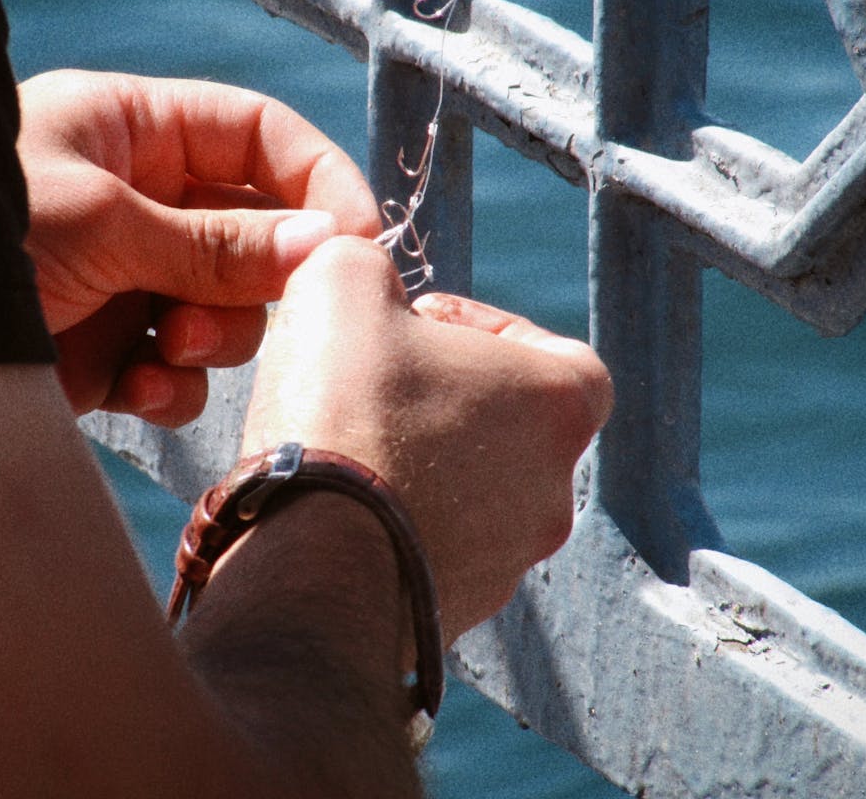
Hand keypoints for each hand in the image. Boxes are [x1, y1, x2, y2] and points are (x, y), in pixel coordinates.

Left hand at [16, 70, 379, 423]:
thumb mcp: (102, 224)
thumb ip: (218, 242)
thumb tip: (329, 247)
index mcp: (133, 132)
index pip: (257, 137)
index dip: (317, 181)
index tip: (359, 243)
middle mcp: (139, 202)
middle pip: (256, 232)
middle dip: (260, 279)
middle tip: (253, 311)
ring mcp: (128, 278)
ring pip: (228, 309)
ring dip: (215, 337)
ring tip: (166, 348)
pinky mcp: (110, 349)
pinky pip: (182, 368)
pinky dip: (175, 384)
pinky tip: (135, 388)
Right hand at [242, 237, 612, 641]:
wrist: (307, 562)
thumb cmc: (342, 412)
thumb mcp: (342, 281)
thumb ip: (366, 257)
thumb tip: (364, 277)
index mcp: (559, 403)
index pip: (556, 351)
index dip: (483, 328)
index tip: (419, 327)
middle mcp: (553, 489)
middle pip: (509, 423)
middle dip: (444, 396)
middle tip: (374, 381)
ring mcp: (510, 558)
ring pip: (473, 489)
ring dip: (420, 460)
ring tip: (347, 444)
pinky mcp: (460, 607)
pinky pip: (434, 545)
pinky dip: (396, 520)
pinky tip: (338, 503)